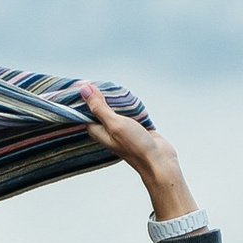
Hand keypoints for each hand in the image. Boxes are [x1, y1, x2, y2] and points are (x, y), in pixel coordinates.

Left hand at [79, 81, 195, 222]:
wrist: (158, 160)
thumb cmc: (135, 146)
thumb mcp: (114, 124)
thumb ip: (99, 107)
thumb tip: (84, 90)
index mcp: (97, 130)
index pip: (85, 110)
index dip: (84, 97)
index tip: (85, 82)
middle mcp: (107, 129)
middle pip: (100, 107)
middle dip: (101, 95)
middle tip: (103, 82)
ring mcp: (121, 127)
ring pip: (115, 108)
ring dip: (117, 98)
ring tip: (116, 87)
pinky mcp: (135, 126)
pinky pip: (129, 110)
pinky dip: (130, 104)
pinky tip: (131, 97)